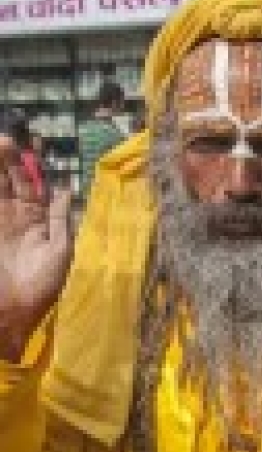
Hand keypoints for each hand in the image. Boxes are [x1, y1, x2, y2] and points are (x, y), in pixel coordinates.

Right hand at [0, 157, 72, 360]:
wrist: (12, 311)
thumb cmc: (43, 286)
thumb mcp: (61, 252)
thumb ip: (61, 220)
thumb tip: (66, 190)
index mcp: (41, 222)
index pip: (36, 187)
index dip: (33, 168)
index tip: (32, 145)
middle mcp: (18, 218)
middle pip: (12, 182)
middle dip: (10, 161)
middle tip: (6, 140)